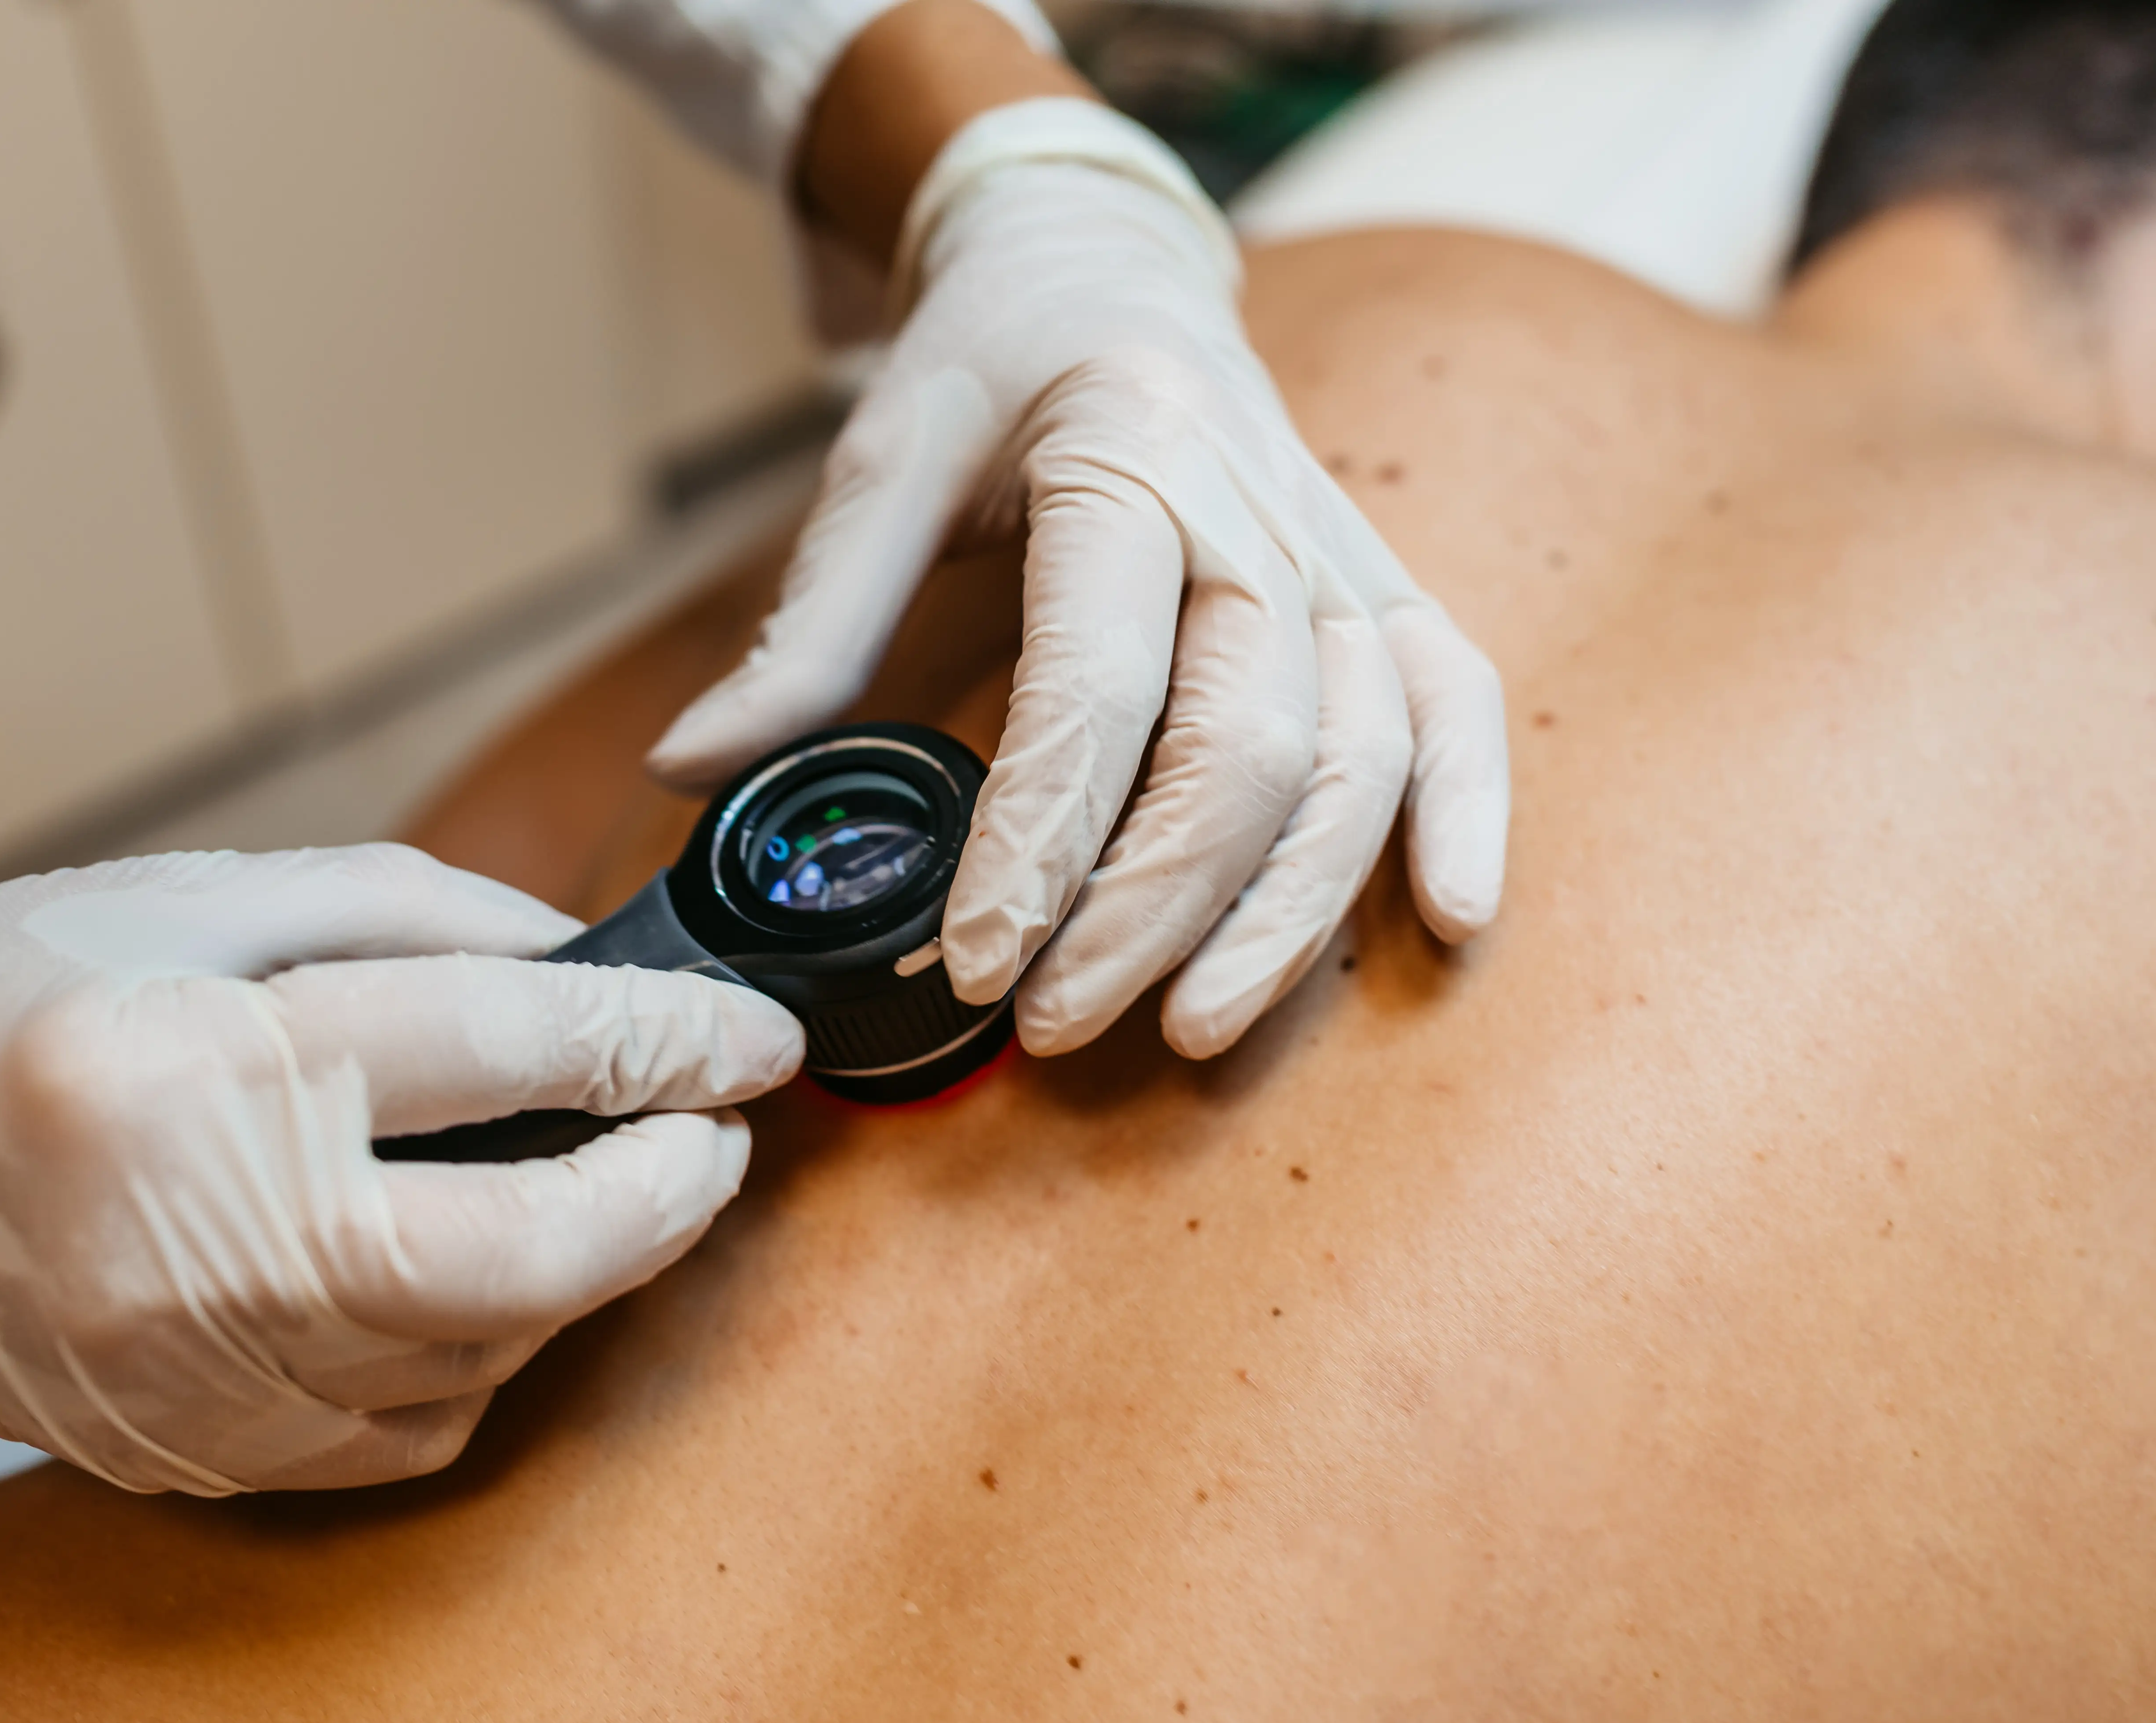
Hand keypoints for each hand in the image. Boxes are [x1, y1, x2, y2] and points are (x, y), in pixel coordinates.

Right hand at [0, 848, 802, 1493]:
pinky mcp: (180, 1452)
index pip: (505, 1053)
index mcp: (190, 1065)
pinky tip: (481, 1276)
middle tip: (720, 1133)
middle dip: (667, 1193)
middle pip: (527, 1250)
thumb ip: (405, 917)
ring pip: (483, 1354)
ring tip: (609, 1186)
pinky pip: (402, 1429)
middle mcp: (190, 1241)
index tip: (751, 1038)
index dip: (665, 1044)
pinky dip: (478, 1353)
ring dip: (585, 1273)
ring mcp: (185, 1376)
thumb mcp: (183, 897)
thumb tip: (584, 964)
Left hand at [650, 101, 1507, 1059]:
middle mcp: (1256, 510)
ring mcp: (1337, 553)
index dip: (1041, 841)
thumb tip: (689, 766)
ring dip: (1285, 911)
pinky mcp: (1381, 589)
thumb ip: (809, 624)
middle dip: (1149, 908)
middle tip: (1051, 1022)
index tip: (974, 961)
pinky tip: (1450, 920)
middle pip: (1244, 745)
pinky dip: (1466, 811)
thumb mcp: (881, 456)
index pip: (1100, 685)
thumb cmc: (993, 364)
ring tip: (1191, 1028)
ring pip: (1358, 755)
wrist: (1106, 261)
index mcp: (1126, 458)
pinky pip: (1457, 702)